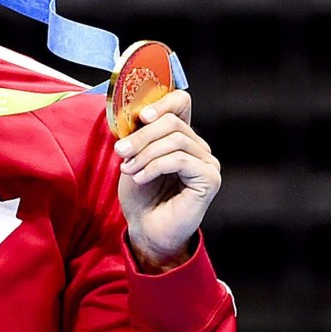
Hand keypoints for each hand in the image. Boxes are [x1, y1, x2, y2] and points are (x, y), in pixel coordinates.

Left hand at [113, 89, 220, 272]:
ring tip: (128, 169)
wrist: (146, 229)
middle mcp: (199, 147)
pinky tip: (141, 178)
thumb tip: (136, 112)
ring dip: (145, 153)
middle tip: (120, 151)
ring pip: (175, 140)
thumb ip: (138, 133)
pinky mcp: (209, 179)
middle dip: (142, 135)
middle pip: (172, 122)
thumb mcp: (133, 156)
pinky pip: (180, 159)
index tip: (139, 116)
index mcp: (181, 136)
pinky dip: (155, 166)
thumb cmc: (140, 194)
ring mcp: (208, 163)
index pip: (181, 103)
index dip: (162, 102)